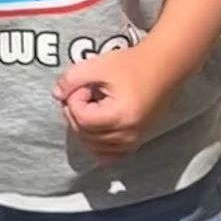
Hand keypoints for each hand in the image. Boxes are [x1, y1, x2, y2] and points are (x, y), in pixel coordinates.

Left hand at [54, 42, 174, 157]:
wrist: (163, 68)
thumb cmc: (132, 64)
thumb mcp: (98, 66)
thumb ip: (71, 79)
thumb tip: (57, 95)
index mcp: (120, 116)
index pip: (81, 119)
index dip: (74, 100)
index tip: (84, 86)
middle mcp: (128, 134)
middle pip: (85, 134)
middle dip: (77, 112)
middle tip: (87, 93)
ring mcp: (133, 141)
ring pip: (93, 147)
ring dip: (85, 127)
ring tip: (94, 105)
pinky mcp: (135, 142)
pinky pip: (108, 155)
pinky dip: (96, 144)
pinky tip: (96, 125)